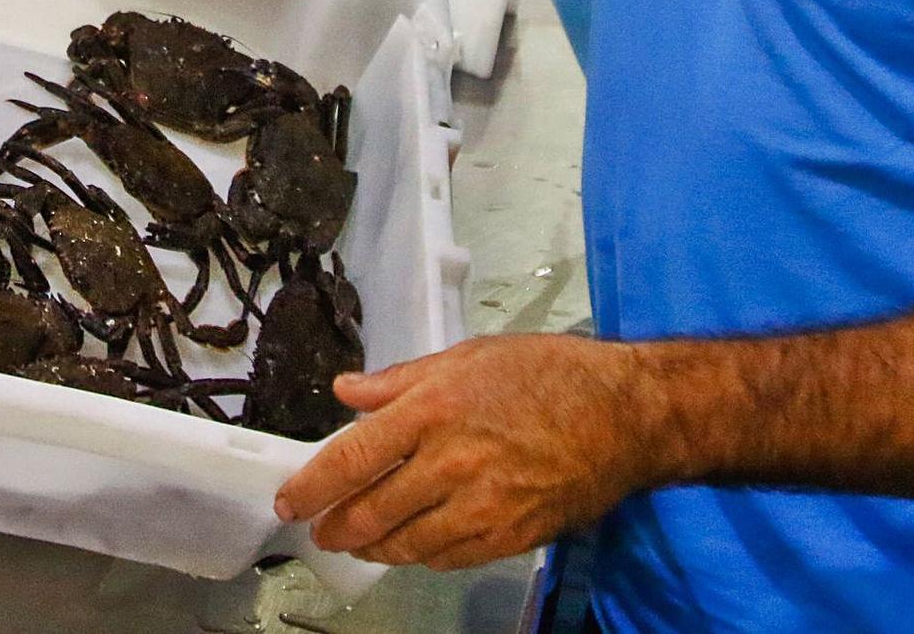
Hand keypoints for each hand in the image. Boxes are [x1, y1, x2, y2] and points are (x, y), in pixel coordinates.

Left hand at [275, 335, 650, 570]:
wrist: (624, 413)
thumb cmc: (546, 373)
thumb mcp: (466, 357)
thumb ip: (399, 380)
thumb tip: (346, 392)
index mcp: (432, 410)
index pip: (353, 458)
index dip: (314, 486)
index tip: (290, 502)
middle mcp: (450, 463)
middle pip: (373, 511)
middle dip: (337, 527)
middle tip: (320, 530)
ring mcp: (483, 506)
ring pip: (407, 542)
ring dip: (375, 546)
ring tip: (359, 541)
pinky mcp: (512, 536)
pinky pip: (450, 557)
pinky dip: (423, 554)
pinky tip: (414, 545)